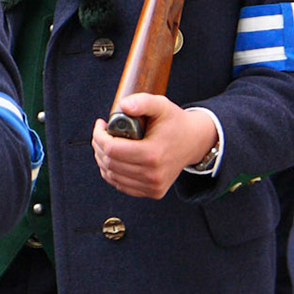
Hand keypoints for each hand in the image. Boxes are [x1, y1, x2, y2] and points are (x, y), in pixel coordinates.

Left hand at [90, 94, 218, 199]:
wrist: (194, 141)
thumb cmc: (175, 122)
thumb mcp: (161, 105)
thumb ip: (142, 102)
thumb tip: (123, 106)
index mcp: (153, 154)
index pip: (112, 149)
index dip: (99, 136)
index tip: (101, 123)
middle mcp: (153, 174)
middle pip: (109, 163)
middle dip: (98, 145)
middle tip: (101, 132)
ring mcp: (153, 186)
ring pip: (112, 176)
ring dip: (102, 159)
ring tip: (105, 144)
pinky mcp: (153, 192)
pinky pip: (121, 185)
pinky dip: (111, 172)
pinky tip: (112, 159)